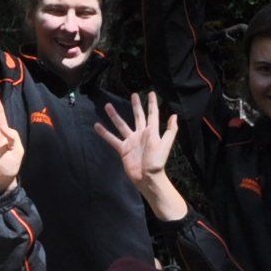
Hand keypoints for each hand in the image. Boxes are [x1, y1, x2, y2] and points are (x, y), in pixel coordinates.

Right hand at [95, 92, 183, 220]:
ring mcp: (131, 141)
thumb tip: (173, 115)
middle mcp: (141, 134)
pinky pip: (112, 139)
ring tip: (107, 105)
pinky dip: (104, 133)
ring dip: (114, 115)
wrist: (147, 178)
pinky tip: (97, 126)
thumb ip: (170, 130)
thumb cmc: (158, 162)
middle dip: (136, 105)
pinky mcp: (123, 149)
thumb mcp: (165, 145)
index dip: (152, 104)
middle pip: (137, 116)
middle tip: (133, 94)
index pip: (152, 114)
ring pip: (121, 125)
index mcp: (152, 132)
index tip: (151, 93)